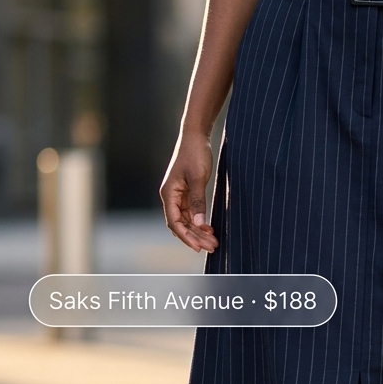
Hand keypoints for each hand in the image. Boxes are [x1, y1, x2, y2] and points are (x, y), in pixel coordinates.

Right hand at [160, 131, 218, 252]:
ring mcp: (178, 196)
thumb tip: (198, 224)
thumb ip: (198, 201)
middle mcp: (171, 197)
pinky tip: (210, 229)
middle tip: (212, 247)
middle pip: (180, 224)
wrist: (196, 136)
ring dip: (198, 231)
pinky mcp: (186, 193)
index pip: (174, 222)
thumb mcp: (198, 178)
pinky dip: (199, 222)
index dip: (186, 236)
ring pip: (186, 220)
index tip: (198, 247)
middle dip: (195, 237)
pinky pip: (191, 213)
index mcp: (169, 194)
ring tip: (213, 241)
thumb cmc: (195, 154)